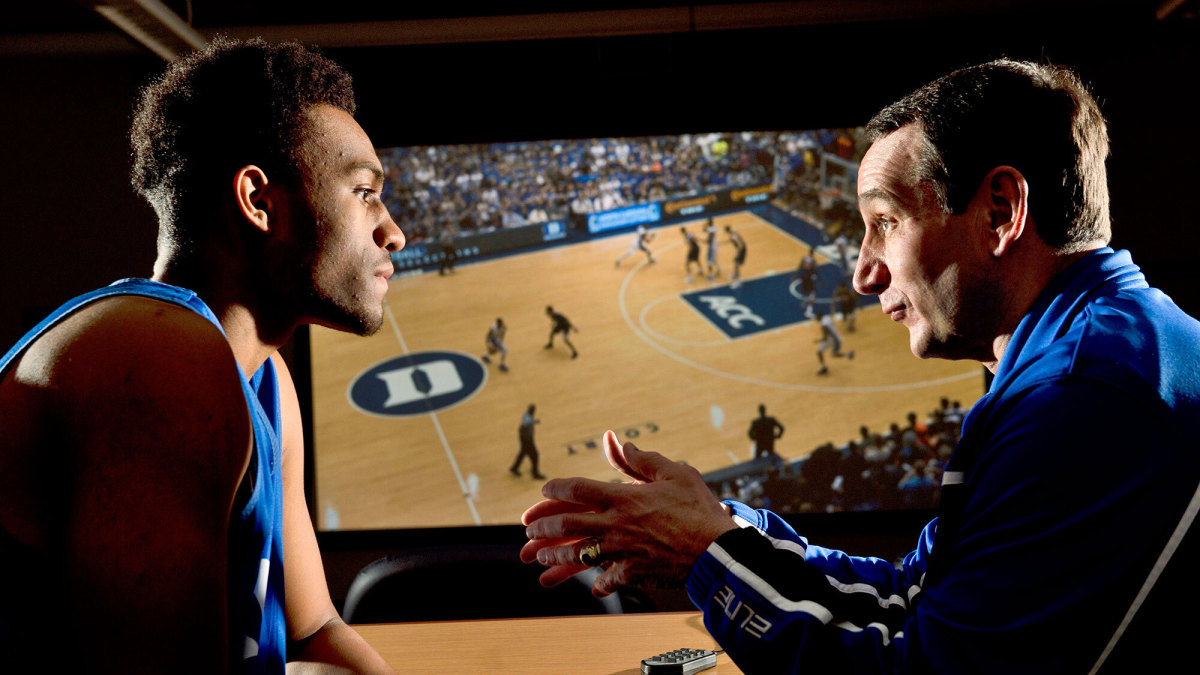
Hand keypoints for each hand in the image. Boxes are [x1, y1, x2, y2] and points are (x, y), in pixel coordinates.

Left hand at [520, 430, 736, 596]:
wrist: (718, 551)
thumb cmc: (699, 508)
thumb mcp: (675, 473)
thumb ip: (643, 460)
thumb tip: (620, 443)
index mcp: (623, 497)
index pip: (577, 489)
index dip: (556, 488)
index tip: (545, 488)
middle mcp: (616, 524)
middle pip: (566, 524)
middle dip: (543, 527)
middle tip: (528, 529)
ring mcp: (622, 551)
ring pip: (577, 555)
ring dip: (555, 557)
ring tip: (540, 558)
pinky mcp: (633, 573)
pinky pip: (607, 580)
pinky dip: (598, 583)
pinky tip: (592, 586)